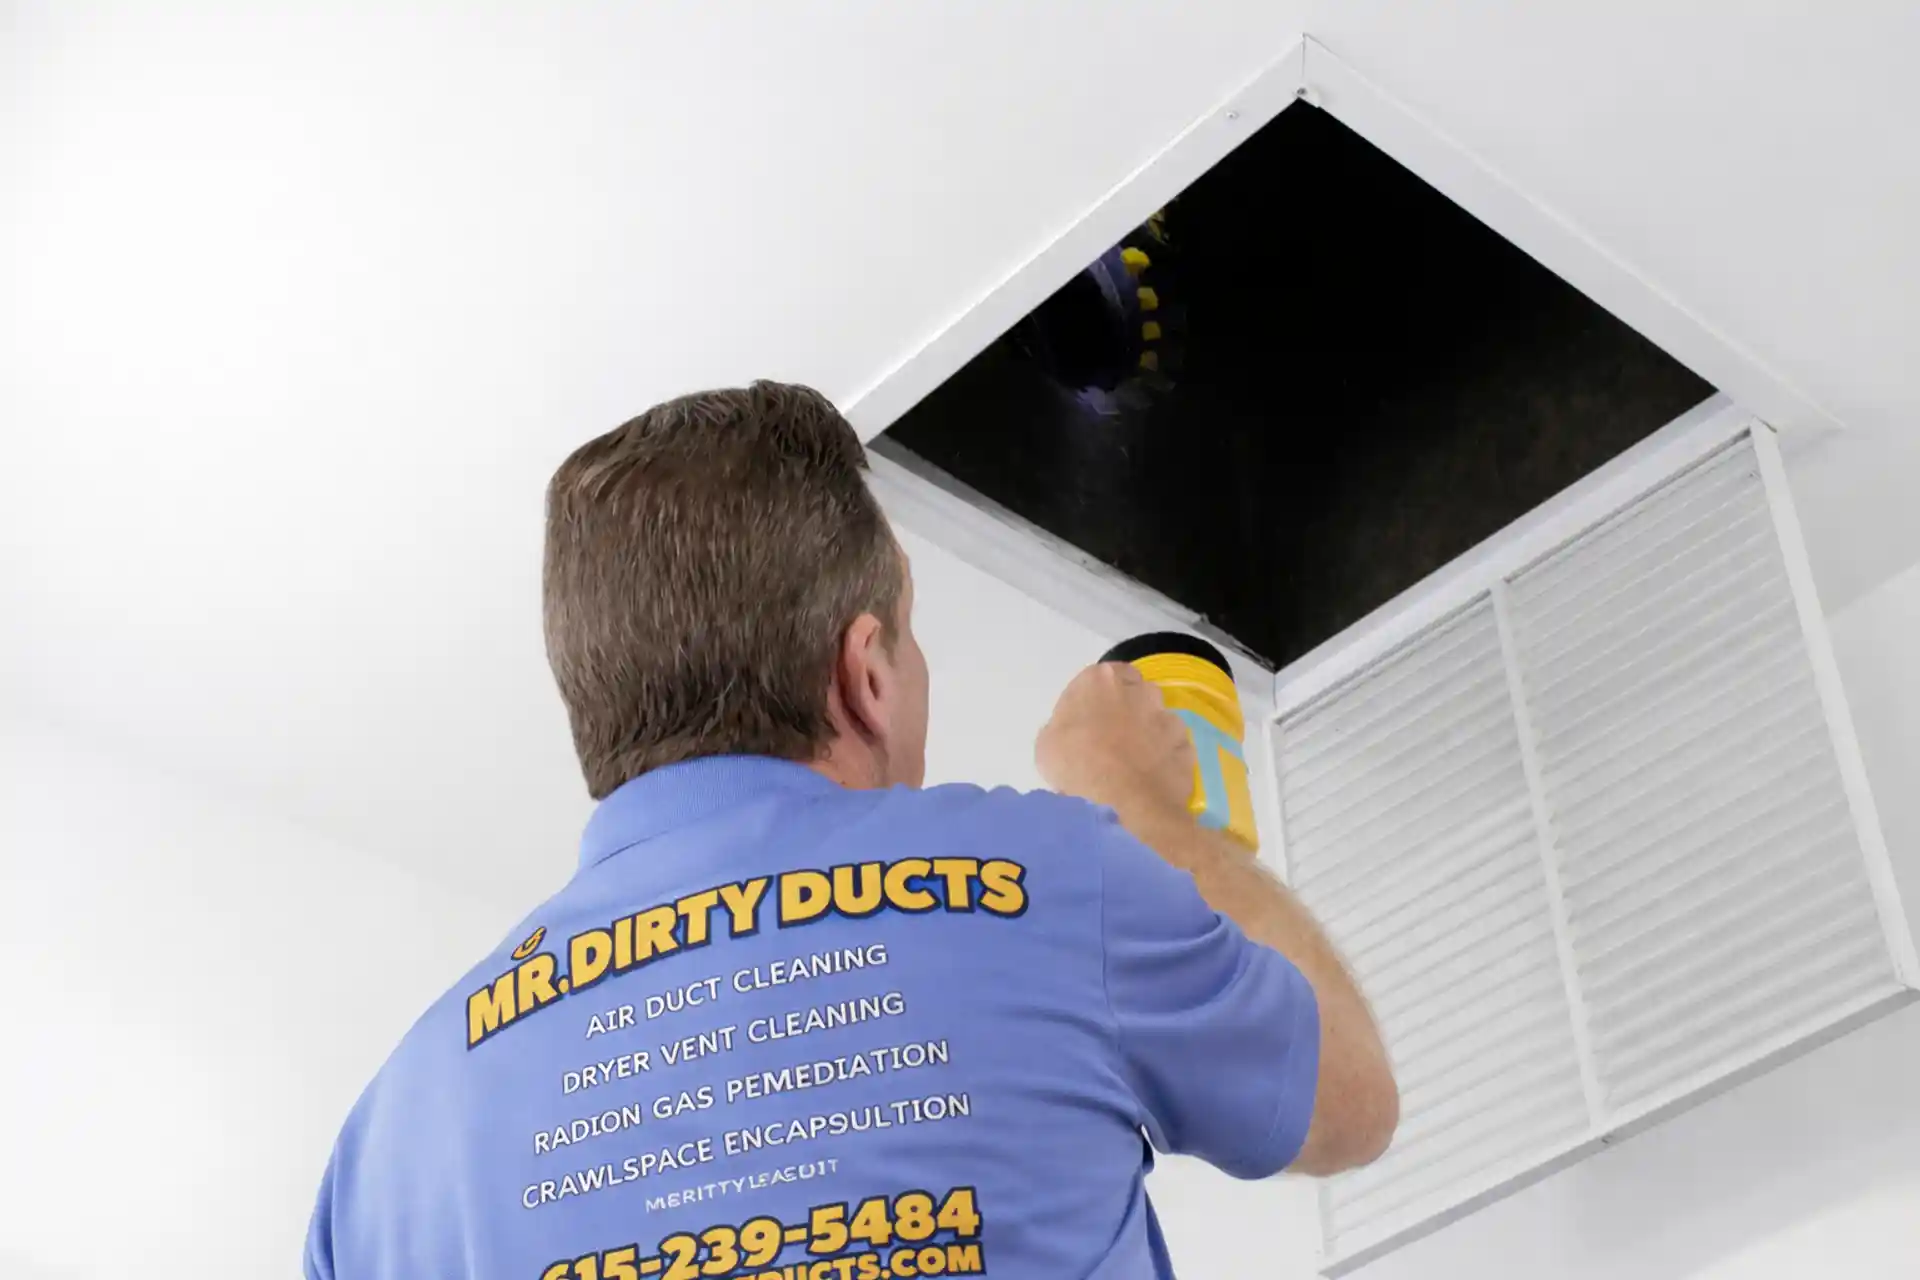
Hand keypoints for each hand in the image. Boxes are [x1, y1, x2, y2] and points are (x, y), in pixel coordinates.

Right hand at [1036, 661, 1195, 819]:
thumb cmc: (1077, 767)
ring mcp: (1169, 719)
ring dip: (1149, 736)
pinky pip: (1174, 750)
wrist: (1124, 805)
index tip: (1091, 721)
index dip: (1100, 698)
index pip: (1107, 675)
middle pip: (1136, 694)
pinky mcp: (1187, 747)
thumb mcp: (1046, 745)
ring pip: (1159, 721)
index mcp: (1101, 680)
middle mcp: (1140, 690)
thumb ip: (1063, 727)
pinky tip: (1151, 781)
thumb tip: (1073, 733)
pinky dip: (1165, 760)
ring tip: (1134, 767)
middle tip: (1111, 742)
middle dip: (1128, 711)